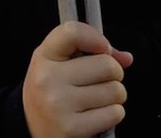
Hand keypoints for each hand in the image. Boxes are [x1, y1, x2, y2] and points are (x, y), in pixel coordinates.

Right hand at [23, 21, 132, 137]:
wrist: (34, 130)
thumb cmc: (54, 91)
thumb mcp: (60, 63)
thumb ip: (91, 52)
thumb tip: (126, 58)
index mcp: (43, 56)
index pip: (74, 32)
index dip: (97, 38)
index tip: (103, 49)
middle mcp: (48, 79)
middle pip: (107, 65)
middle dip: (113, 74)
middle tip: (99, 82)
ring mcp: (58, 105)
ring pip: (115, 91)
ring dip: (114, 97)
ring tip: (96, 101)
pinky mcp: (71, 129)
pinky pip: (115, 113)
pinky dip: (112, 115)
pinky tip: (95, 117)